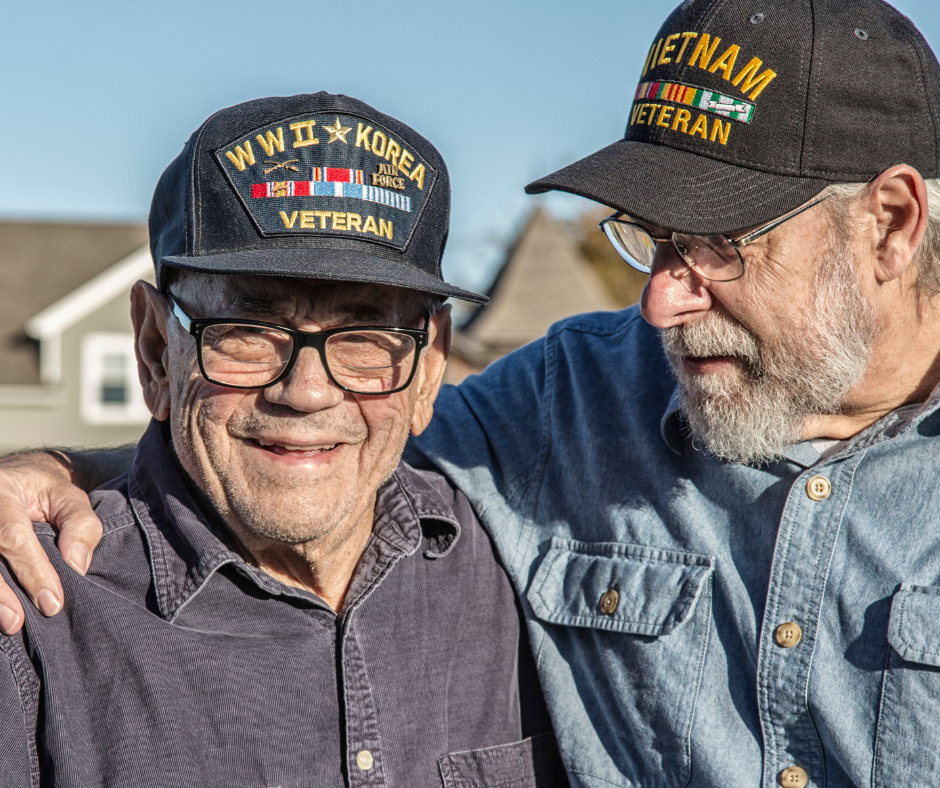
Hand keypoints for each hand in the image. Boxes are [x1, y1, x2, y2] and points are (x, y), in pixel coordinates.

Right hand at [0, 450, 103, 633]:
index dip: (32, 572)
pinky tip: (0, 611)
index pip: (14, 536)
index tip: (52, 603)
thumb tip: (76, 567)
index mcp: (3, 492)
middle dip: (2, 593)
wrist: (14, 481)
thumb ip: (80, 526)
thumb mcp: (70, 498)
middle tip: (18, 622)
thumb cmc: (46, 493)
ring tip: (10, 624)